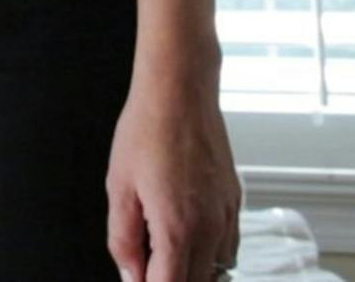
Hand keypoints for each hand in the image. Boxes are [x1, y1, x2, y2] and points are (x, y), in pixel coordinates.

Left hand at [106, 74, 242, 281]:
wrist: (180, 91)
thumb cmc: (147, 130)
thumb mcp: (119, 187)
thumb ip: (123, 239)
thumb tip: (129, 274)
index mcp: (177, 228)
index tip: (137, 280)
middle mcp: (211, 227)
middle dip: (169, 280)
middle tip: (144, 264)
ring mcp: (228, 215)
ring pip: (217, 269)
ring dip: (190, 271)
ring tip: (161, 251)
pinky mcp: (235, 201)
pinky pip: (229, 247)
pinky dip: (209, 254)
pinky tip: (186, 237)